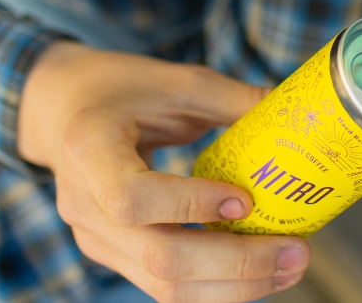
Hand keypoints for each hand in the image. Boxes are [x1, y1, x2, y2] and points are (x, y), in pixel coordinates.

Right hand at [17, 42, 309, 301]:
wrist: (63, 109)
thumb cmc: (118, 88)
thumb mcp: (174, 80)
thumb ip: (233, 99)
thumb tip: (298, 112)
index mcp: (89, 151)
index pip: (131, 199)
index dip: (190, 205)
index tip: (245, 199)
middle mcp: (83, 206)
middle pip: (160, 259)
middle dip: (237, 264)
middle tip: (297, 253)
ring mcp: (96, 239)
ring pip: (166, 287)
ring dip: (236, 286)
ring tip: (290, 268)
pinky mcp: (115, 255)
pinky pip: (167, 285)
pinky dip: (218, 285)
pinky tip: (261, 270)